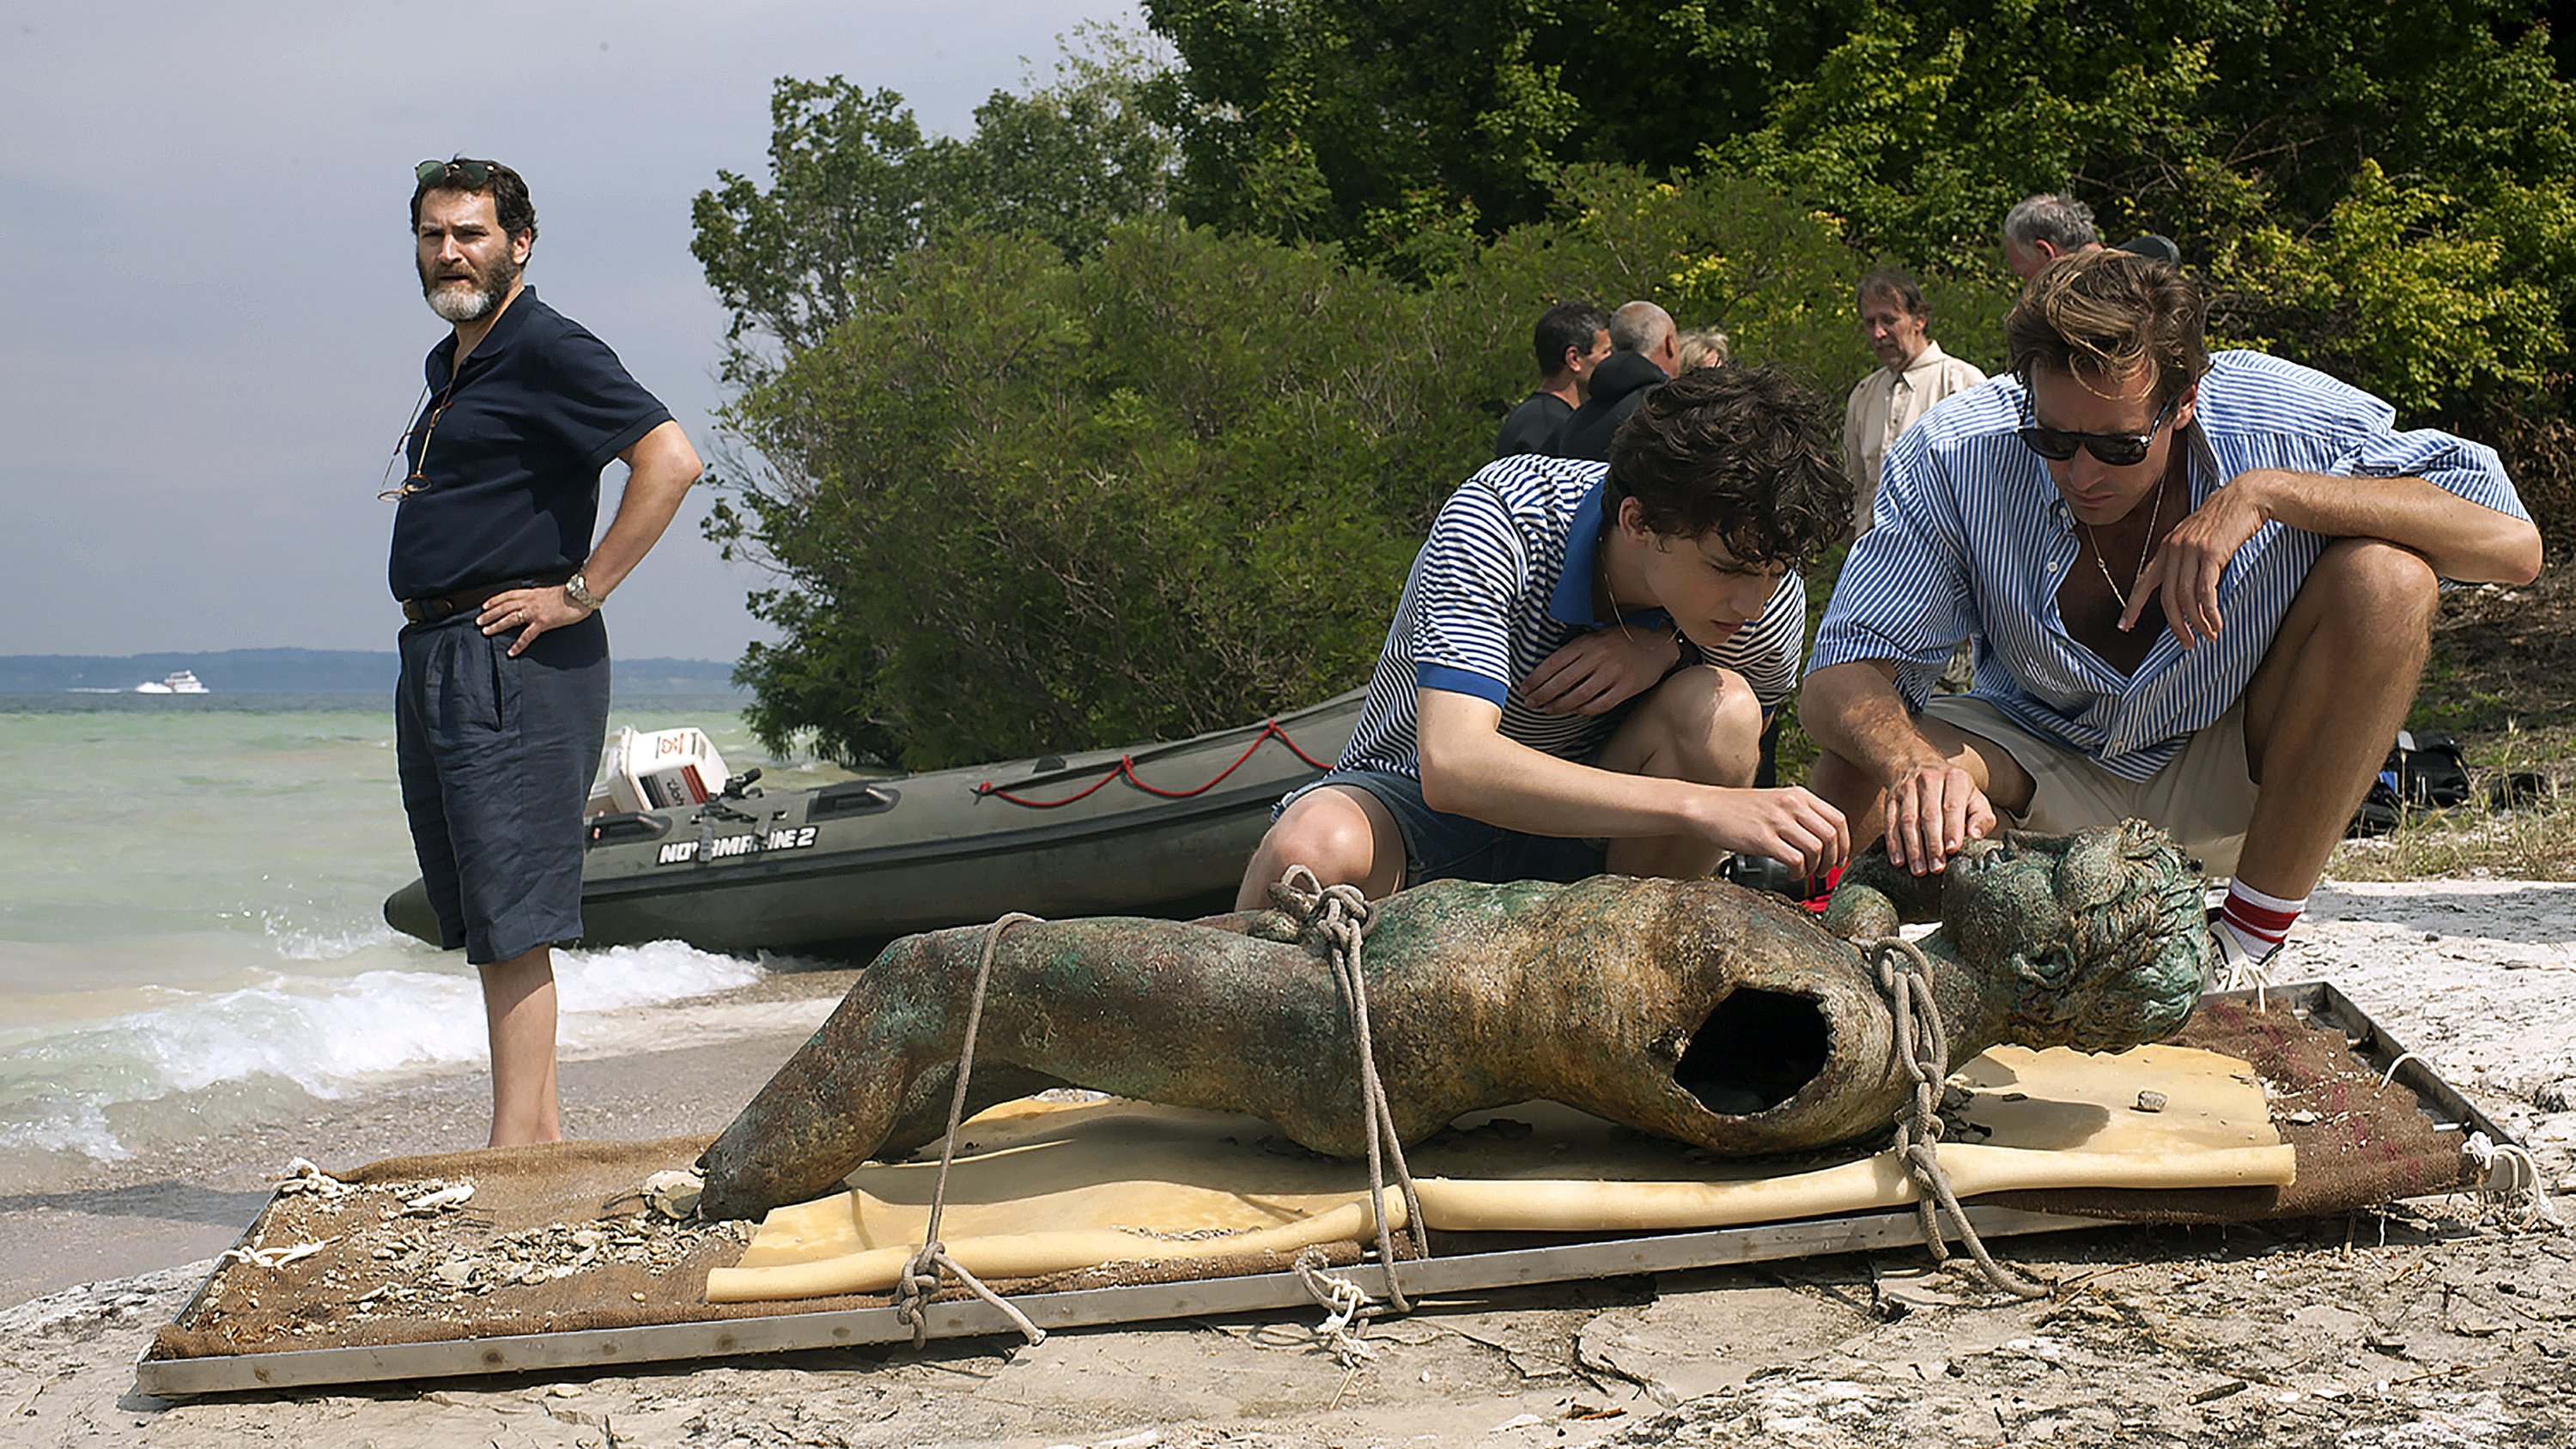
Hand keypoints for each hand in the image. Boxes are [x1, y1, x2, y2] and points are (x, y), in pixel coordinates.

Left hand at [478, 584, 593, 657]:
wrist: (581, 594)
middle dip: (490, 614)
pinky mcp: (543, 622)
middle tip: (479, 621)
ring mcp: (535, 612)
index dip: (494, 600)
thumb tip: (534, 600)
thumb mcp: (549, 591)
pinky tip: (511, 651)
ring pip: (510, 618)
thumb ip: (538, 596)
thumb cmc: (569, 594)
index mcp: (531, 593)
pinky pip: (527, 635)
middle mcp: (530, 601)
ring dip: (496, 625)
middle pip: (504, 607)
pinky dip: (518, 644)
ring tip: (486, 631)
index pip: (507, 595)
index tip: (484, 605)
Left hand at [1523, 626, 1680, 715]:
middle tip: (1529, 703)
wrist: (1657, 643)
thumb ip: (1574, 651)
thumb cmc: (1620, 640)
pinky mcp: (1626, 688)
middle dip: (1541, 695)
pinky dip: (1583, 710)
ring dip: (1559, 706)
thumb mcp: (1595, 636)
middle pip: (1562, 682)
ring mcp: (1613, 674)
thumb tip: (1545, 672)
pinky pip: (1599, 704)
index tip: (1523, 688)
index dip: (1535, 678)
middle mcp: (1598, 657)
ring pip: (1578, 696)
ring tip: (1546, 710)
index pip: (1553, 663)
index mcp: (1587, 643)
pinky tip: (1574, 711)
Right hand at [1700, 786, 1849, 882]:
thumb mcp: (1776, 802)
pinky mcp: (1763, 838)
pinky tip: (1792, 873)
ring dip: (1816, 868)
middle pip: (1832, 836)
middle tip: (1824, 871)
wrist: (1707, 808)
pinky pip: (1796, 860)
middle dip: (1834, 860)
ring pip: (1817, 849)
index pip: (1838, 819)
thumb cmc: (1740, 809)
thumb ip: (1801, 814)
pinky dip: (1799, 872)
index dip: (1845, 844)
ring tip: (1806, 873)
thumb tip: (1826, 840)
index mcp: (1799, 795)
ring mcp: (1777, 821)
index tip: (1840, 859)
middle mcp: (1791, 804)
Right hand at [1881, 762, 1996, 875]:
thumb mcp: (1974, 797)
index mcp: (1955, 779)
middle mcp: (1929, 780)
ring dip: (1913, 848)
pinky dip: (1893, 843)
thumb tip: (1975, 836)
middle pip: (1929, 815)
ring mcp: (1907, 788)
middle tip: (1937, 867)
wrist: (1917, 763)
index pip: (1952, 805)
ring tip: (1920, 870)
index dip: (1952, 828)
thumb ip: (1981, 817)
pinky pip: (1890, 822)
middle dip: (1932, 844)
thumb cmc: (1953, 790)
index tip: (1953, 850)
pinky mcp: (1891, 799)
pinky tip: (1898, 860)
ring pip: (1908, 820)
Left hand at [2123, 474, 2269, 647]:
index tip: (2124, 626)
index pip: (2143, 582)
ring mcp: (2191, 550)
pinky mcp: (2211, 553)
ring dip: (2197, 622)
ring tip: (2208, 636)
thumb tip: (2185, 590)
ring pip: (2186, 597)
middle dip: (2176, 625)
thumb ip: (2186, 560)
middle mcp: (2173, 549)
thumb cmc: (2225, 520)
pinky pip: (2206, 590)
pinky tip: (2217, 623)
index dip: (2133, 606)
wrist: (2245, 496)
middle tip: (2186, 643)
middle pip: (2167, 597)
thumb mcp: (2196, 538)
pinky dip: (2210, 612)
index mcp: (2166, 547)